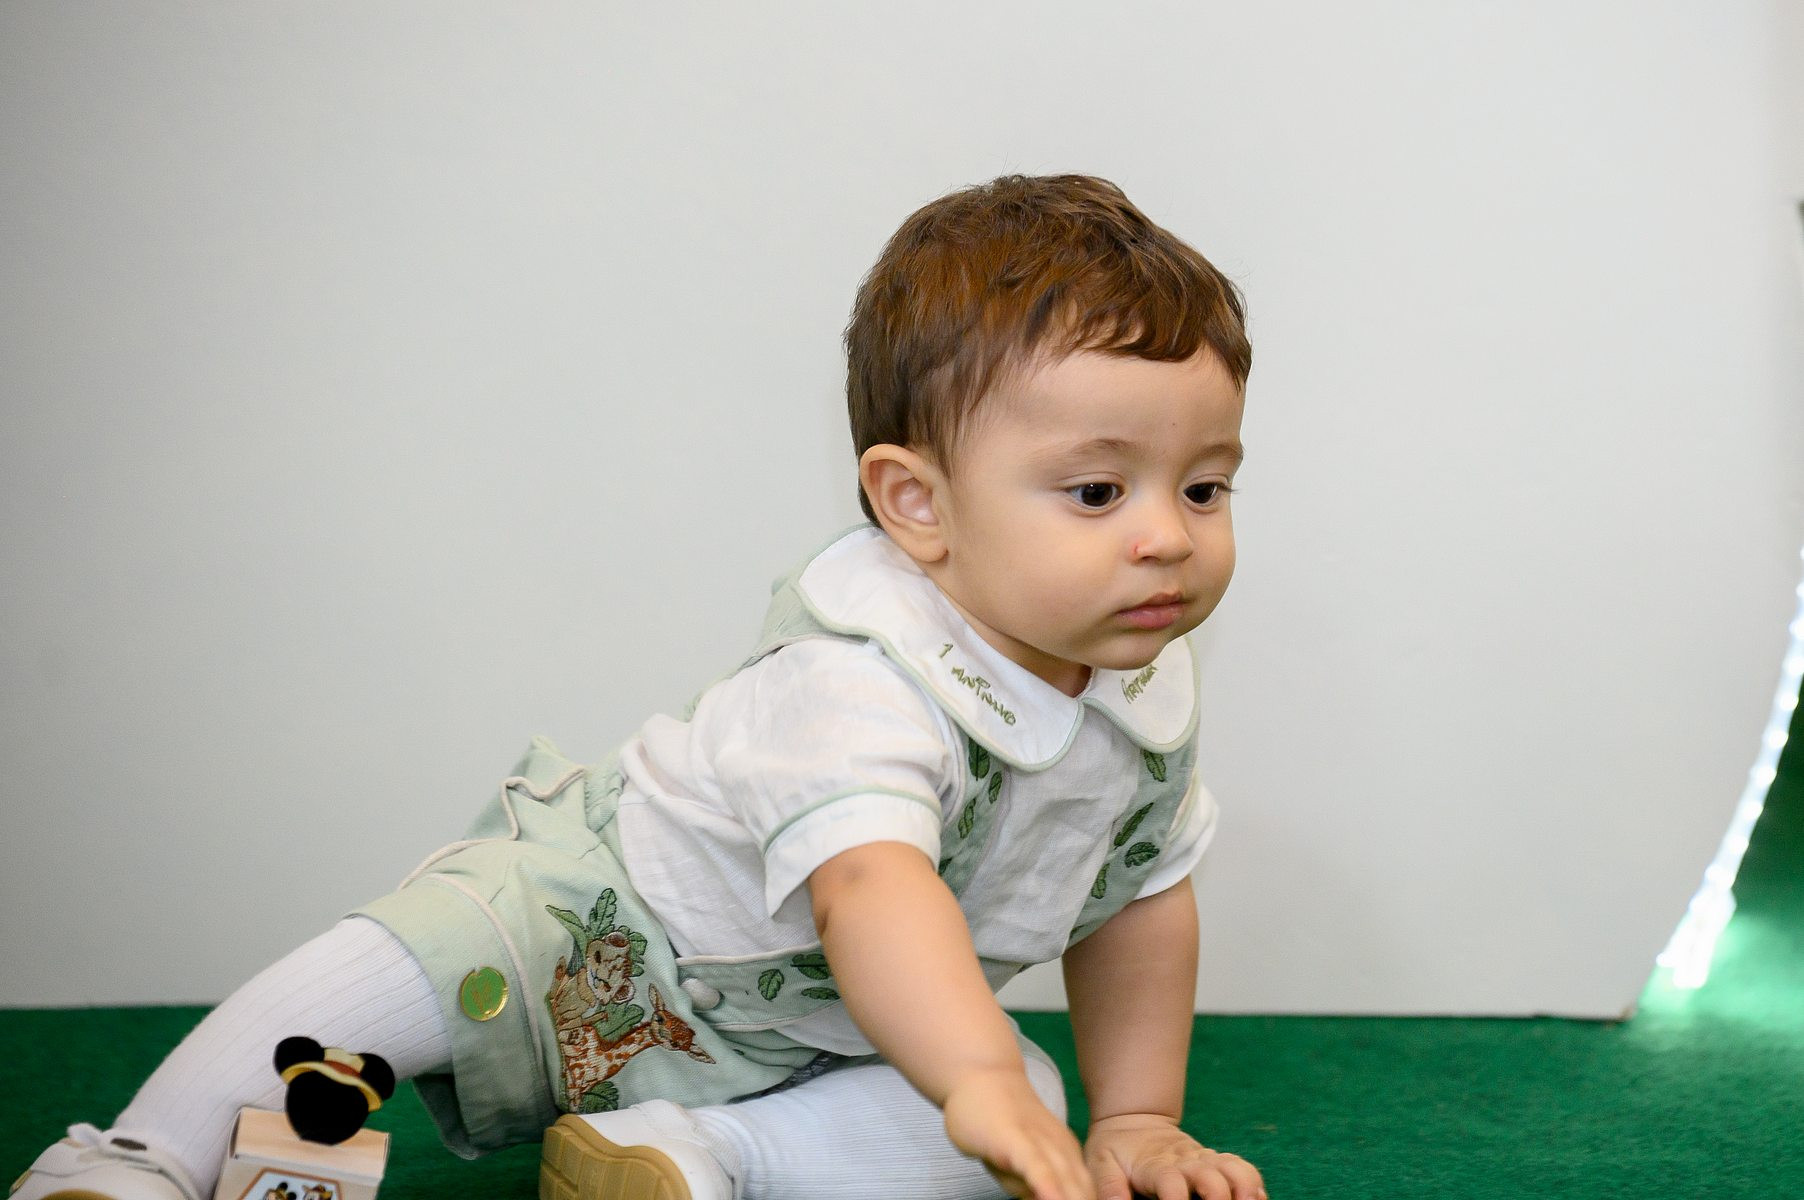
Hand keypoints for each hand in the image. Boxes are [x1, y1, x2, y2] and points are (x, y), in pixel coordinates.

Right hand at [942, 1066, 1095, 1199]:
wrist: (982, 1074)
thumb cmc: (999, 1127)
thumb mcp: (1018, 1168)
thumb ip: (1033, 1188)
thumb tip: (1043, 1199)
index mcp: (1068, 1159)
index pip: (1087, 1195)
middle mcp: (1062, 1152)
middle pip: (1082, 1193)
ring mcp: (1041, 1143)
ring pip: (1066, 1183)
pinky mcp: (1017, 1139)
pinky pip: (1036, 1167)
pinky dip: (1048, 1187)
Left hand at [1084, 1114, 1264, 1199]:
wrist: (1133, 1120)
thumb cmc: (1115, 1149)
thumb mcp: (1101, 1162)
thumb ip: (1108, 1184)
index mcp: (1156, 1166)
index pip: (1170, 1182)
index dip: (1176, 1199)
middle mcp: (1186, 1162)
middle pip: (1210, 1176)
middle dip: (1220, 1196)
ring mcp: (1204, 1161)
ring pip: (1234, 1168)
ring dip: (1246, 1186)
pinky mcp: (1216, 1162)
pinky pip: (1242, 1168)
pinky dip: (1255, 1183)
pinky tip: (1260, 1199)